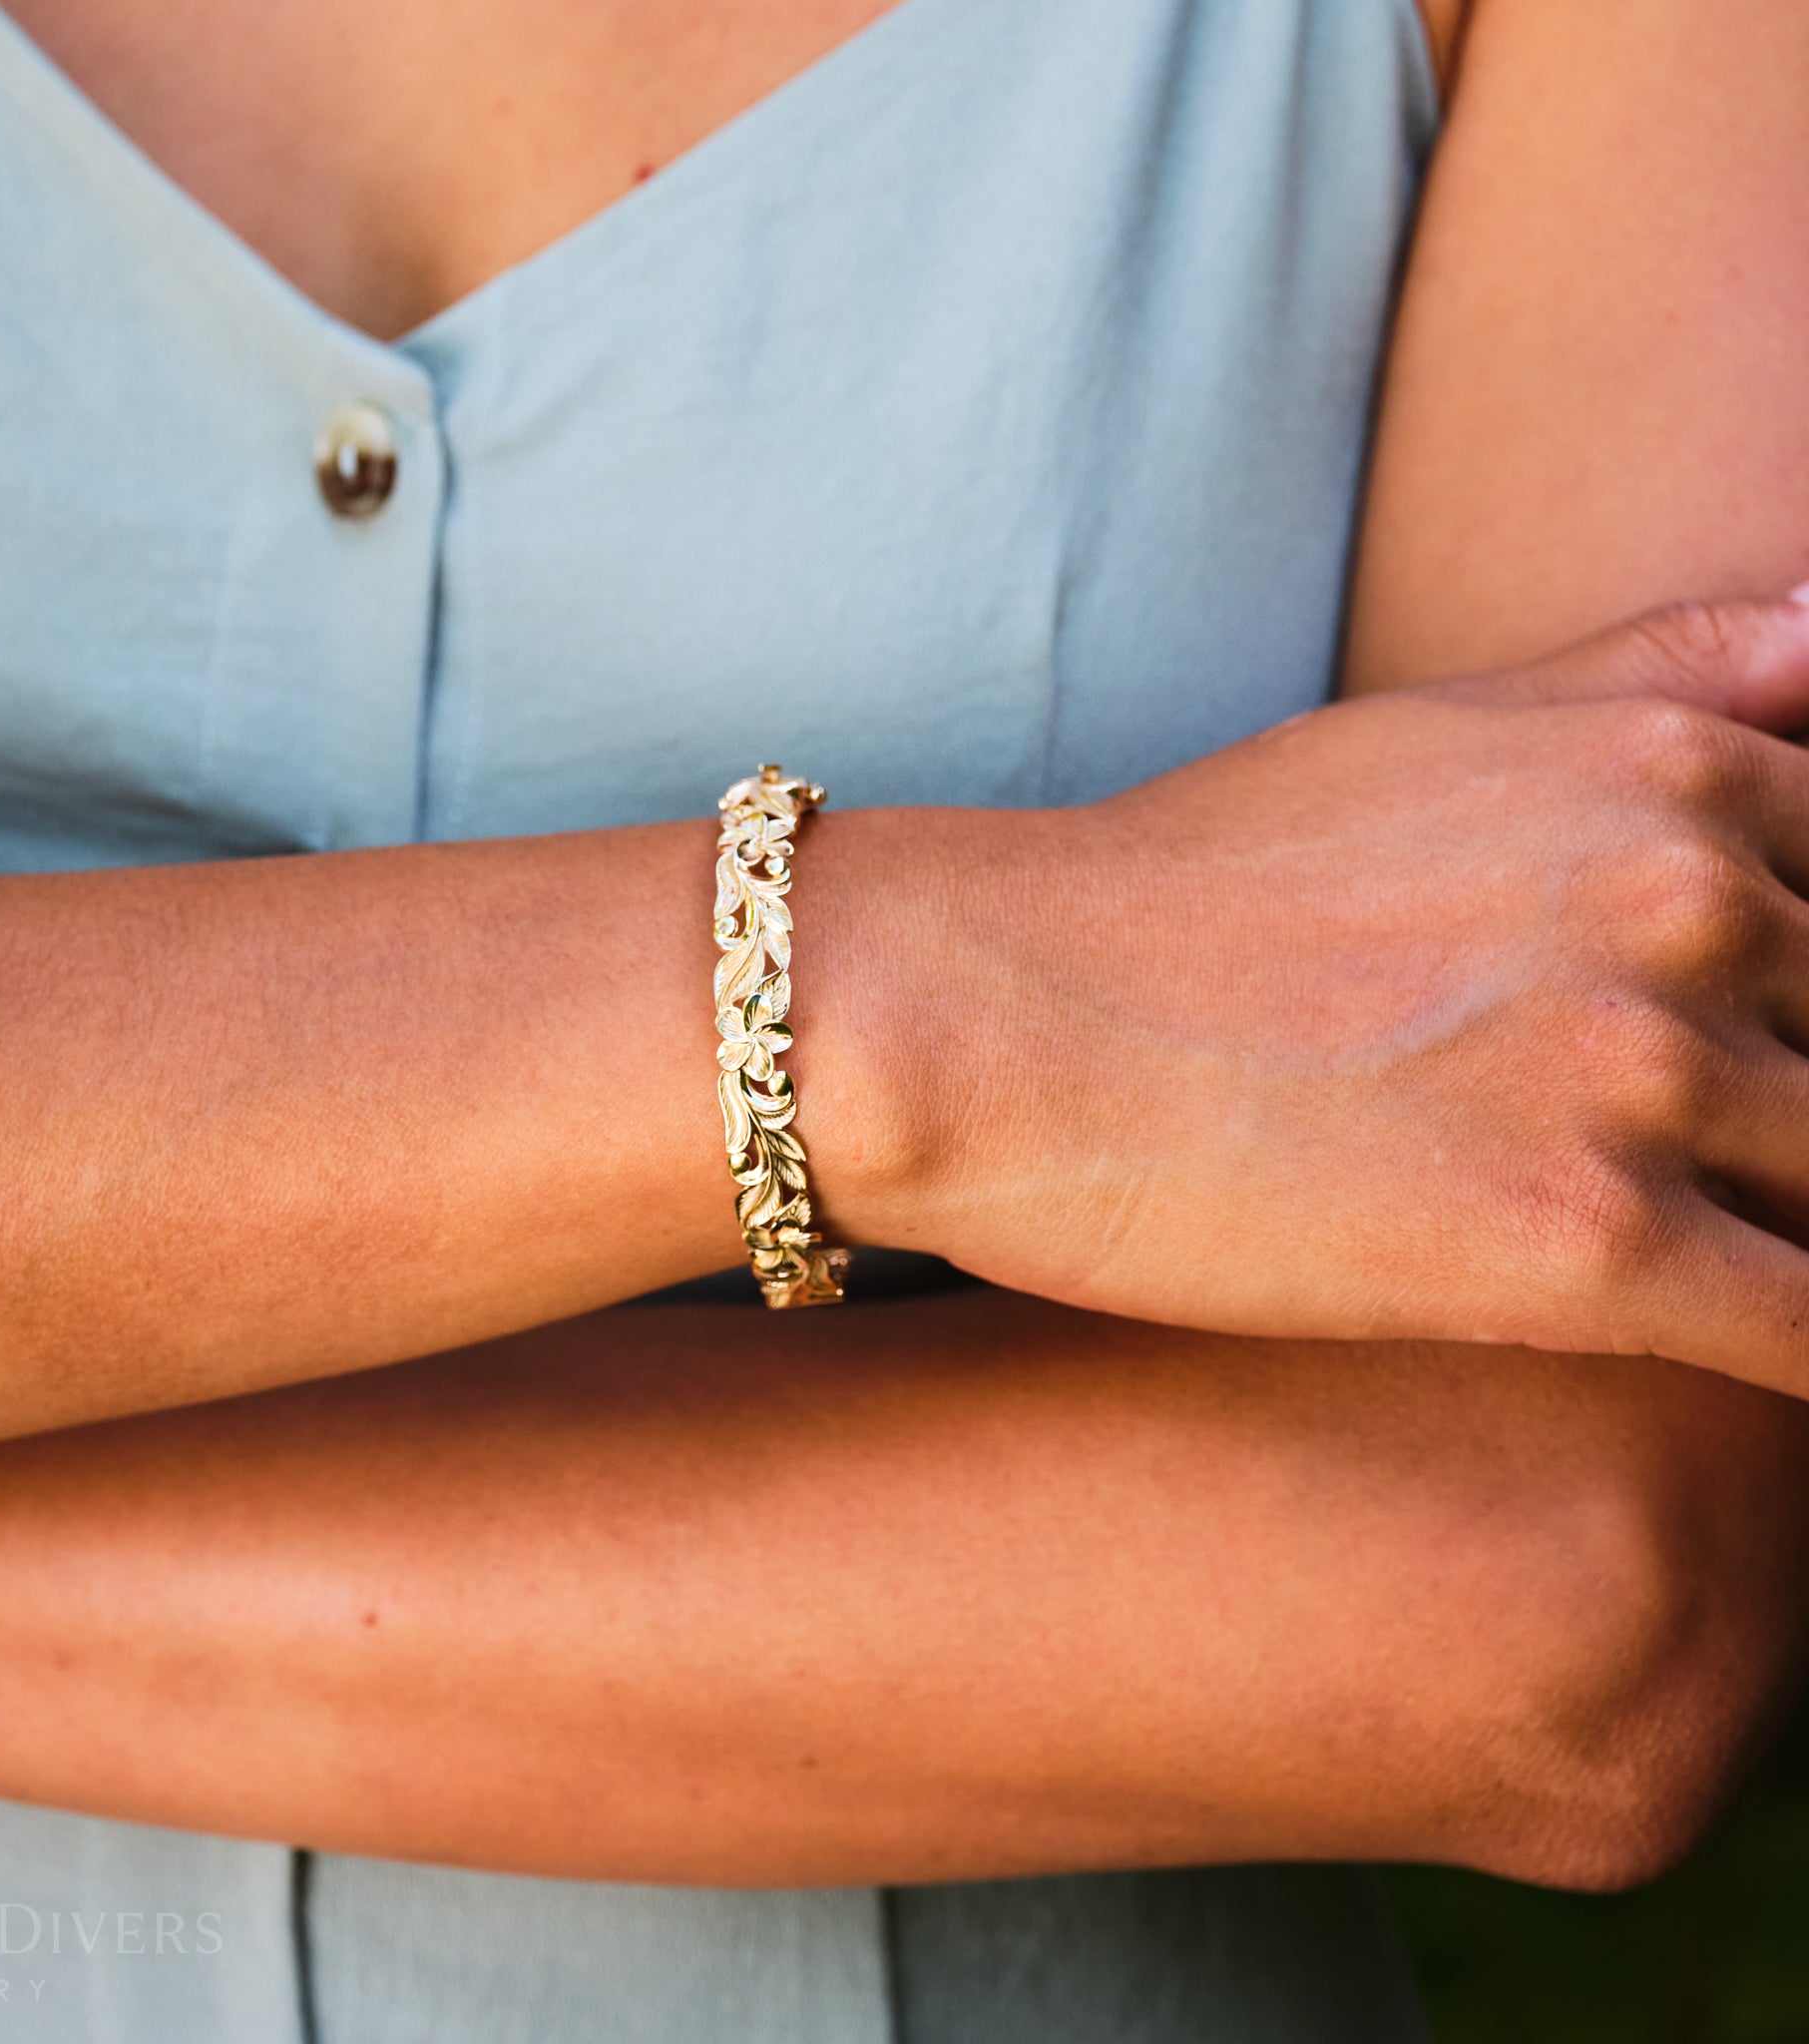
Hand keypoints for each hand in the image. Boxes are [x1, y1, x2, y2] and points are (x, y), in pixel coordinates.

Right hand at [852, 593, 1808, 1395]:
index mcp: (1673, 777)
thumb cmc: (1178, 885)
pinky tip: (1753, 1377)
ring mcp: (1640, 1073)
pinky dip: (1806, 1358)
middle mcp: (1691, 903)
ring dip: (1802, 1228)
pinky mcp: (1580, 1248)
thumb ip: (1655, 679)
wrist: (984, 1016)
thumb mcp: (1427, 729)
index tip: (1771, 1064)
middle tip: (1713, 1167)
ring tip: (1713, 1259)